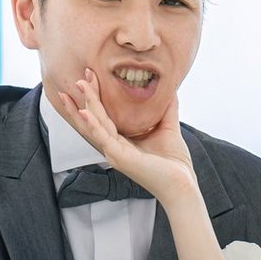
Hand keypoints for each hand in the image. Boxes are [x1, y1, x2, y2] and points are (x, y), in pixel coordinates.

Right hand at [54, 69, 197, 202]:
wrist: (182, 184)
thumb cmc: (174, 162)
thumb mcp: (168, 127)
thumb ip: (166, 108)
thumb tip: (170, 87)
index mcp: (122, 141)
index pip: (103, 115)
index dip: (96, 97)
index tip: (92, 76)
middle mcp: (113, 147)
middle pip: (94, 117)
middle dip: (87, 95)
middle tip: (82, 74)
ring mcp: (114, 153)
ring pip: (94, 124)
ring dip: (86, 104)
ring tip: (78, 85)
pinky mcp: (119, 158)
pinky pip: (102, 138)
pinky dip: (92, 124)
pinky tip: (84, 111)